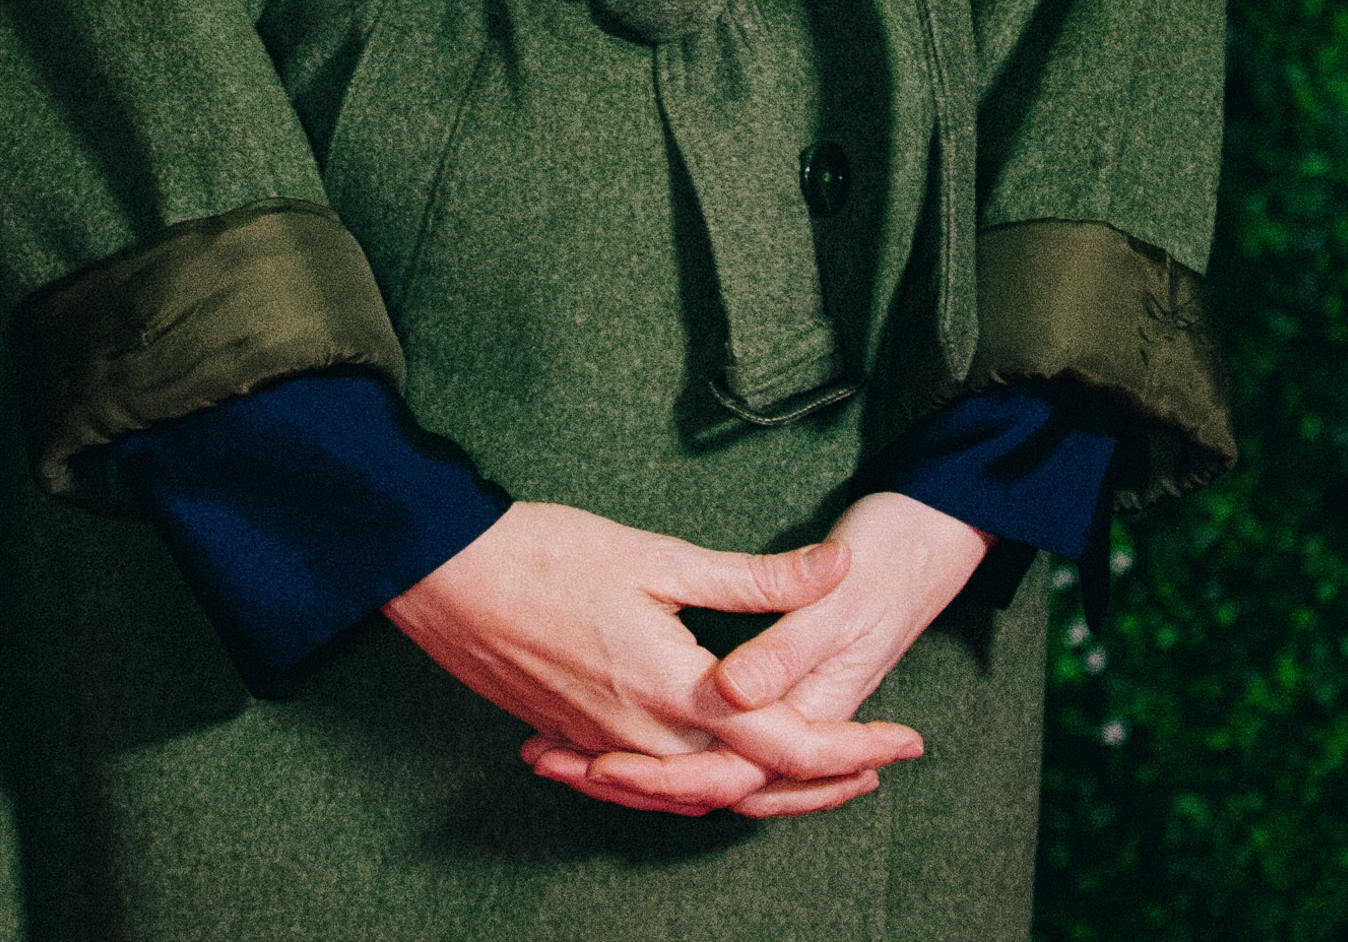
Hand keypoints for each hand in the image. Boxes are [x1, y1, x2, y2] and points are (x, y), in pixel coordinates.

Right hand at [526, 489, 987, 820]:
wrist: (441, 575)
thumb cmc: (544, 552)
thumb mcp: (657, 555)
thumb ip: (753, 577)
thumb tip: (836, 569)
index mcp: (676, 691)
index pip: (788, 743)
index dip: (855, 746)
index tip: (906, 741)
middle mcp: (648, 738)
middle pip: (756, 786)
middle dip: (825, 783)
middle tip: (878, 765)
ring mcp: (610, 748)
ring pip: (704, 795)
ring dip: (768, 791)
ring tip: (816, 775)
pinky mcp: (580, 742)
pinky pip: (654, 788)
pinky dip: (697, 790)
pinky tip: (716, 776)